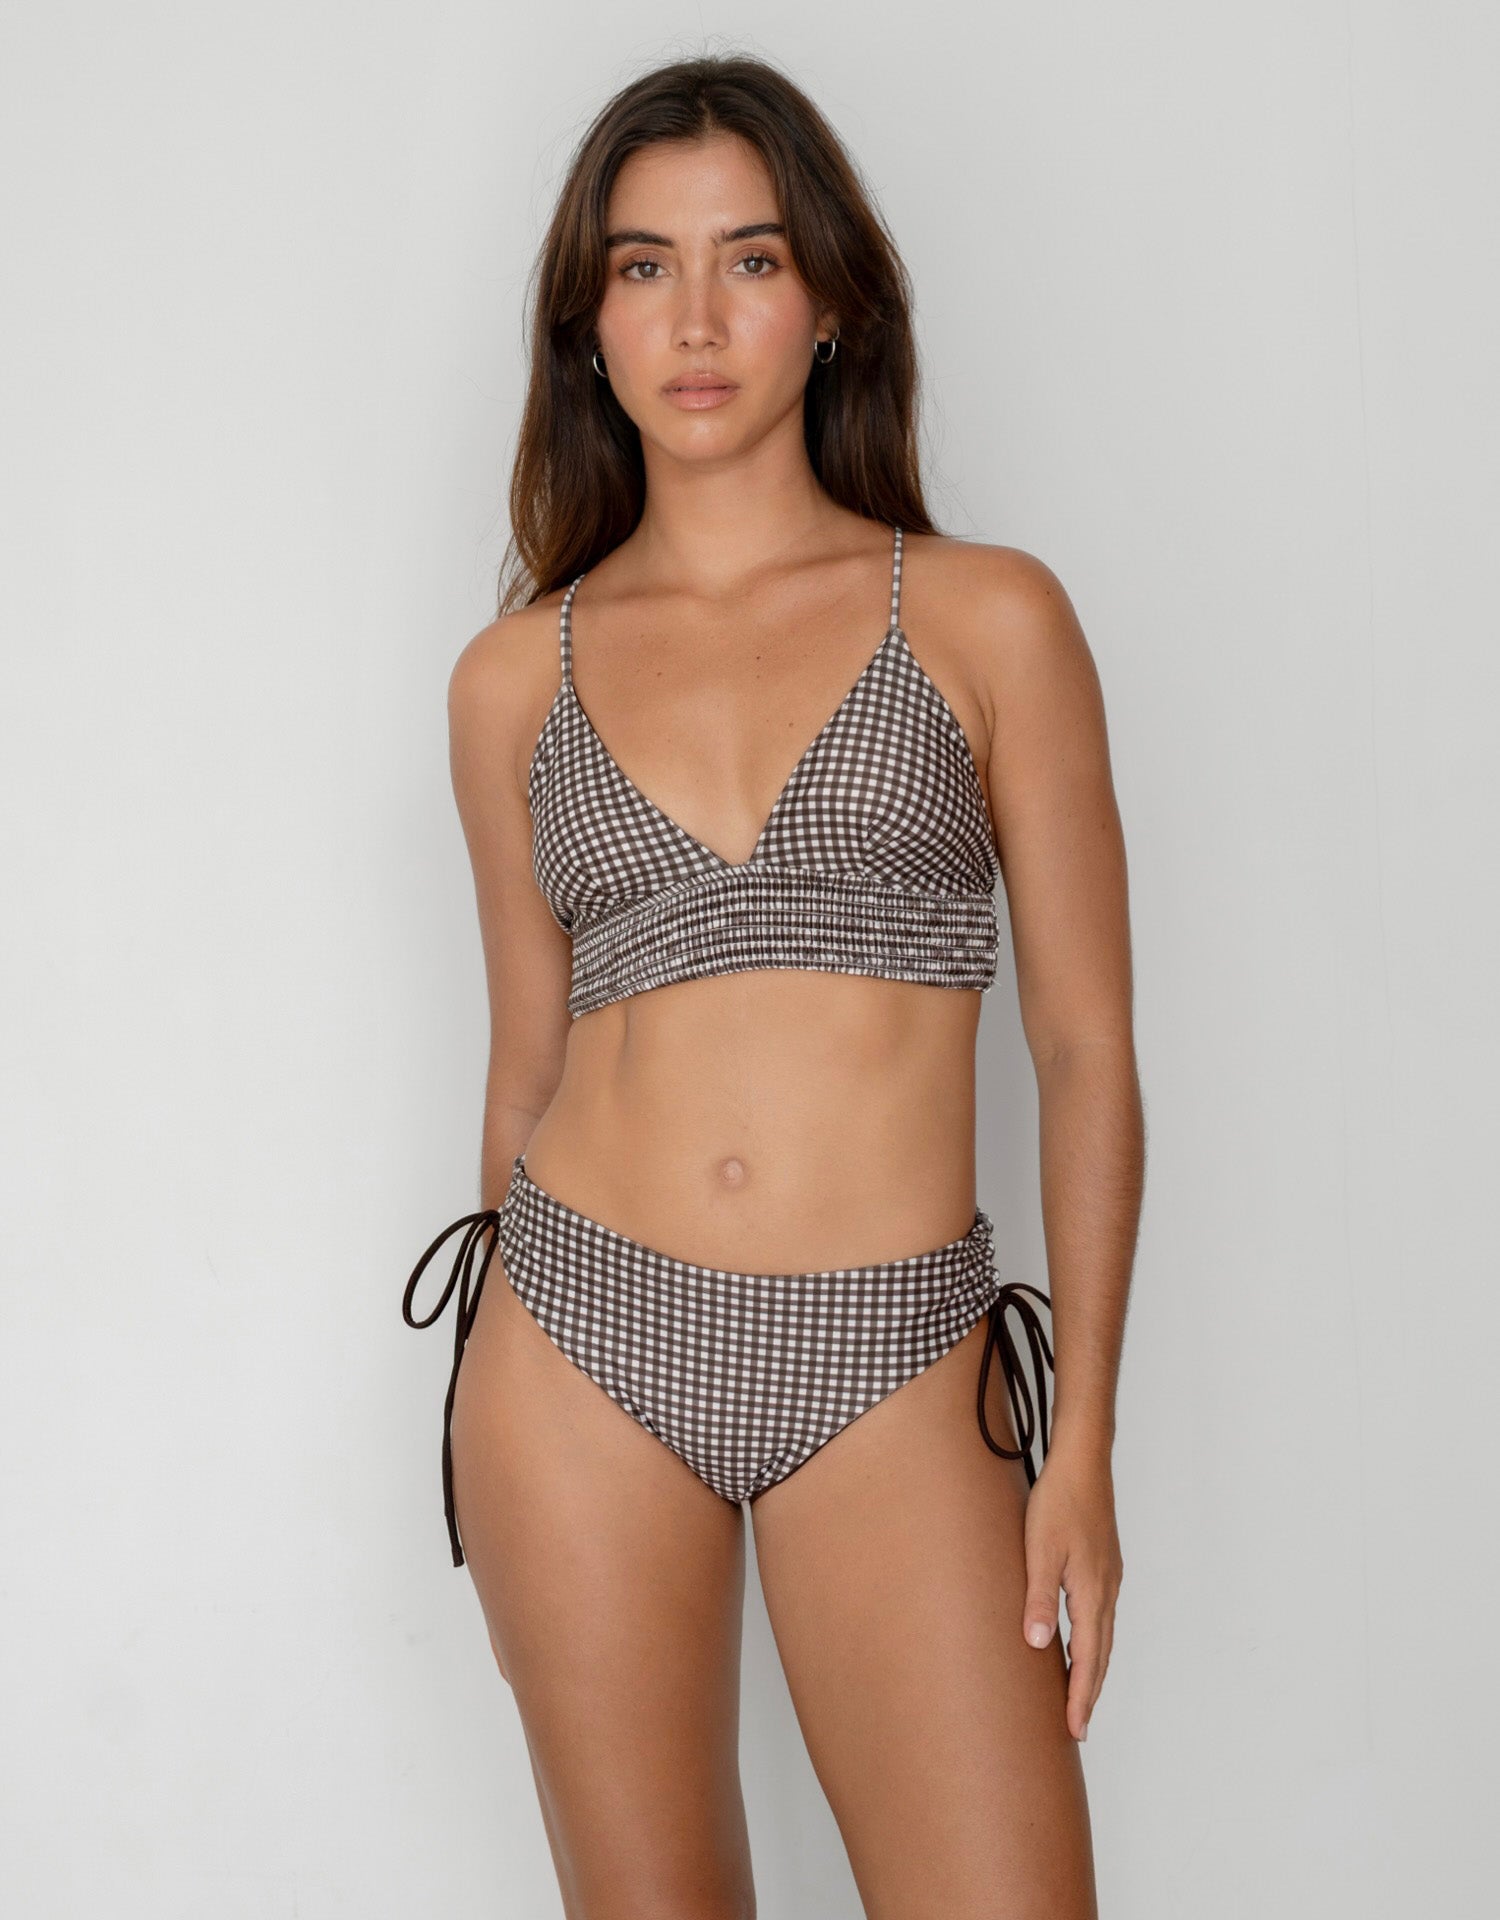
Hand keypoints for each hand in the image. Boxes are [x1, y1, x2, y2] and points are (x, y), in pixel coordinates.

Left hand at [1019, 1437, 1122, 1742]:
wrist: (1084, 1462)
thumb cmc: (1060, 1501)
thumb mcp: (1040, 1549)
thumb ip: (1039, 1597)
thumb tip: (1037, 1645)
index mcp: (1092, 1593)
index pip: (1088, 1659)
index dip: (1080, 1696)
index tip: (1075, 1730)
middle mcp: (1107, 1591)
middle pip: (1101, 1655)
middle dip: (1090, 1692)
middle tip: (1079, 1727)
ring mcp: (1109, 1578)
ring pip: (1103, 1636)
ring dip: (1093, 1668)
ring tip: (1079, 1694)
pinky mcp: (1104, 1566)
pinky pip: (1101, 1617)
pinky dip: (1093, 1641)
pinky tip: (1081, 1642)